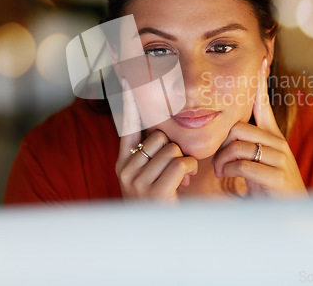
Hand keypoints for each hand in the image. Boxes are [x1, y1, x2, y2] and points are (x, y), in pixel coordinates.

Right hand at [115, 78, 197, 202]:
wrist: (158, 239)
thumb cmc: (160, 202)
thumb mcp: (150, 176)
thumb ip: (153, 153)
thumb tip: (164, 132)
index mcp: (123, 162)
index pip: (126, 125)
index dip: (129, 101)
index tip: (127, 74)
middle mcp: (125, 169)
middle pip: (160, 137)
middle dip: (173, 150)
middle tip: (174, 168)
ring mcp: (136, 182)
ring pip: (172, 149)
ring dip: (183, 162)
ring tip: (178, 178)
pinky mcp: (153, 192)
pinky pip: (179, 163)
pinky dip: (189, 169)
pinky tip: (185, 181)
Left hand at [212, 57, 307, 197]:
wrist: (290, 212)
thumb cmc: (267, 184)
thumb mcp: (257, 159)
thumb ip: (245, 144)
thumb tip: (226, 132)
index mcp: (272, 135)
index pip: (264, 103)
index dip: (260, 82)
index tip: (261, 58)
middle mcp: (278, 142)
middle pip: (237, 128)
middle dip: (221, 145)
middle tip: (218, 162)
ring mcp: (279, 158)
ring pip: (237, 147)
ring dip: (222, 162)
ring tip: (221, 171)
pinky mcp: (277, 176)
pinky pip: (243, 166)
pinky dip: (229, 172)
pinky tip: (228, 178)